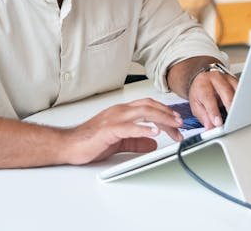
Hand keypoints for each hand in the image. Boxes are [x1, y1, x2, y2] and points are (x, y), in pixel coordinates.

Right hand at [62, 98, 182, 164]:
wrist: (69, 145)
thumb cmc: (90, 140)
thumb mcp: (119, 141)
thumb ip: (136, 141)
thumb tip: (152, 143)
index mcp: (122, 111)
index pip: (148, 106)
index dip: (165, 112)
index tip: (177, 121)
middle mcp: (120, 111)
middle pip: (149, 106)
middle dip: (168, 114)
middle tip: (180, 124)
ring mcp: (114, 119)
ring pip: (143, 112)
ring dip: (161, 118)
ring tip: (173, 126)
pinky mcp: (109, 130)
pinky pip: (129, 127)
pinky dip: (144, 129)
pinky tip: (154, 132)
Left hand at [188, 69, 237, 129]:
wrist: (202, 79)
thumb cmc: (199, 93)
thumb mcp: (196, 105)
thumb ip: (203, 117)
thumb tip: (210, 128)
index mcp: (203, 84)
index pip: (208, 98)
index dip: (214, 111)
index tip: (218, 123)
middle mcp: (215, 78)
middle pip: (225, 92)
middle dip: (230, 107)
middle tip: (232, 122)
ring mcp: (227, 78)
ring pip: (237, 90)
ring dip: (239, 105)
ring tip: (239, 117)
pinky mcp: (236, 81)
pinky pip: (242, 90)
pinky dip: (243, 101)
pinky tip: (244, 109)